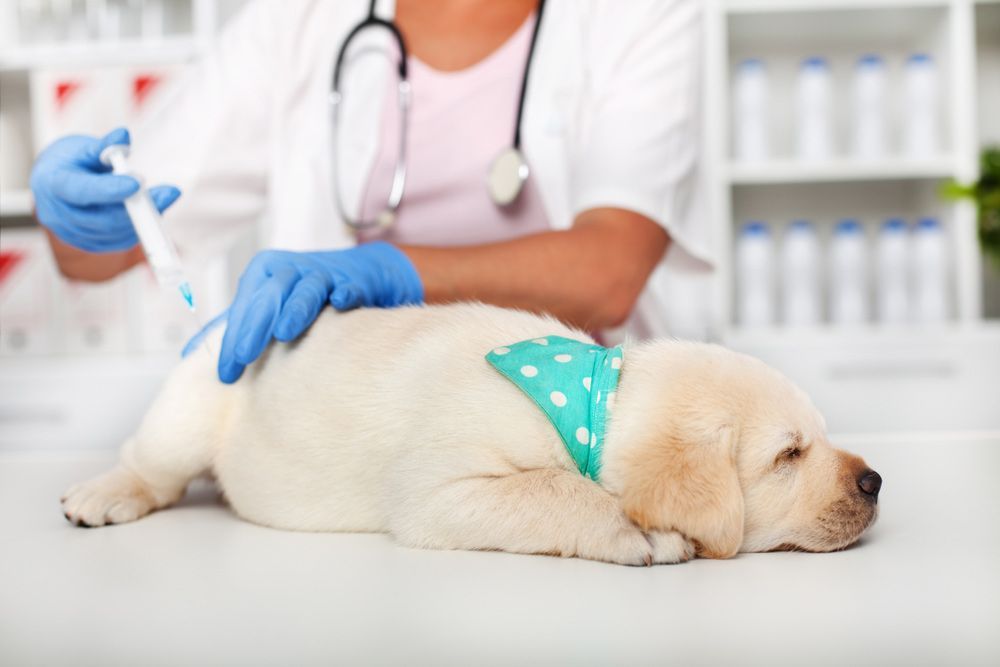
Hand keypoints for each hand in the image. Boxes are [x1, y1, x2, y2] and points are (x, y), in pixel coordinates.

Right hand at [30, 127, 180, 252]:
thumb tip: (123, 135)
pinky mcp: (91, 245)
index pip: (83, 191)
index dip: (110, 189)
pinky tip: (152, 211)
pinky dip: (140, 226)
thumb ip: (104, 146)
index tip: (138, 182)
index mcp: (54, 185)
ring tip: (163, 196)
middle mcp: (61, 215)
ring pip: (117, 232)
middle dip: (141, 207)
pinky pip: (121, 240)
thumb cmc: (70, 163)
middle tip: (169, 193)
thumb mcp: (81, 149)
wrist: (54, 190)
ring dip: (145, 217)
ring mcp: (75, 235)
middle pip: (105, 219)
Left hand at [213, 242, 422, 382]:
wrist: (361, 273)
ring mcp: (324, 273)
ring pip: (307, 289)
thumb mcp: (270, 302)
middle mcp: (291, 268)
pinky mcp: (354, 280)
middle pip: (270, 294)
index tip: (226, 374)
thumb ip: (239, 325)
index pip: (245, 306)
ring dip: (295, 308)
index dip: (233, 338)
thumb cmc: (305, 293)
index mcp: (264, 271)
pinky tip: (340, 303)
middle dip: (255, 326)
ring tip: (284, 333)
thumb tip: (197, 355)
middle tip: (244, 356)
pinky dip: (345, 293)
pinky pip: (349, 287)